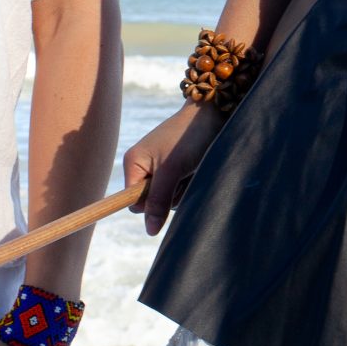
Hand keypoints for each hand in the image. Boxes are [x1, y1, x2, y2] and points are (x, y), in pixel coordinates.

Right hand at [125, 103, 221, 234]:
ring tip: (192, 168)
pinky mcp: (176, 170)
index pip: (133, 201)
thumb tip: (149, 231)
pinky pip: (179, 190)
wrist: (213, 114)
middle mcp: (144, 167)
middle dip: (170, 196)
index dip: (148, 204)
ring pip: (168, 199)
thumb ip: (158, 200)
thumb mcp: (172, 170)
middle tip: (183, 176)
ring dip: (183, 190)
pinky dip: (189, 184)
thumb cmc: (188, 138)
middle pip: (151, 203)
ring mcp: (160, 169)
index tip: (165, 196)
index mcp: (133, 163)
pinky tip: (197, 168)